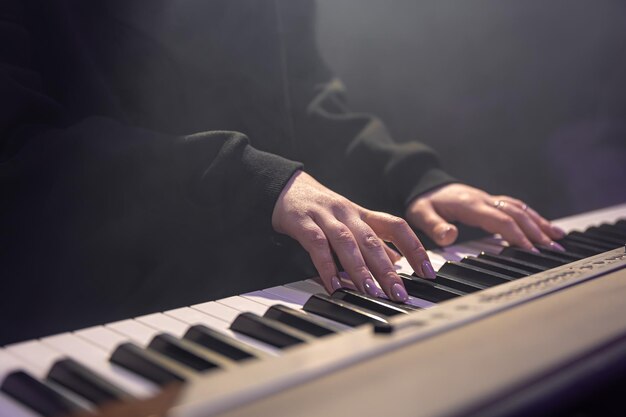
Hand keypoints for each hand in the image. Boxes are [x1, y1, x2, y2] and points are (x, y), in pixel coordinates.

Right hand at [272, 171, 435, 300]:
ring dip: (360, 268)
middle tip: (399, 293)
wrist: (286, 187)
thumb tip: (398, 261)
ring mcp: (325, 217)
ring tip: (371, 291)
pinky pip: (317, 245)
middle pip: (372, 239)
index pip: (397, 226)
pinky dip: (326, 266)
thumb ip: (373, 241)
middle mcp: (347, 213)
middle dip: (387, 269)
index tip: (427, 272)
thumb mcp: (350, 222)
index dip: (414, 248)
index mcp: (362, 214)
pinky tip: (334, 285)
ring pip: (347, 242)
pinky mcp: (302, 222)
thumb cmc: (321, 209)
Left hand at [405, 183, 565, 250]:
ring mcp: (489, 199)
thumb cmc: (423, 202)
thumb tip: (450, 236)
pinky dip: (533, 216)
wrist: (423, 185)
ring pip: (520, 209)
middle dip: (537, 232)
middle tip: (554, 251)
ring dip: (540, 223)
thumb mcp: (421, 214)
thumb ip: (435, 226)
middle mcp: (484, 200)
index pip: (500, 220)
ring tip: (559, 239)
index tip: (532, 250)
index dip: (517, 235)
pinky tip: (545, 226)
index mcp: (470, 204)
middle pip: (516, 214)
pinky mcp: (490, 201)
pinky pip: (516, 207)